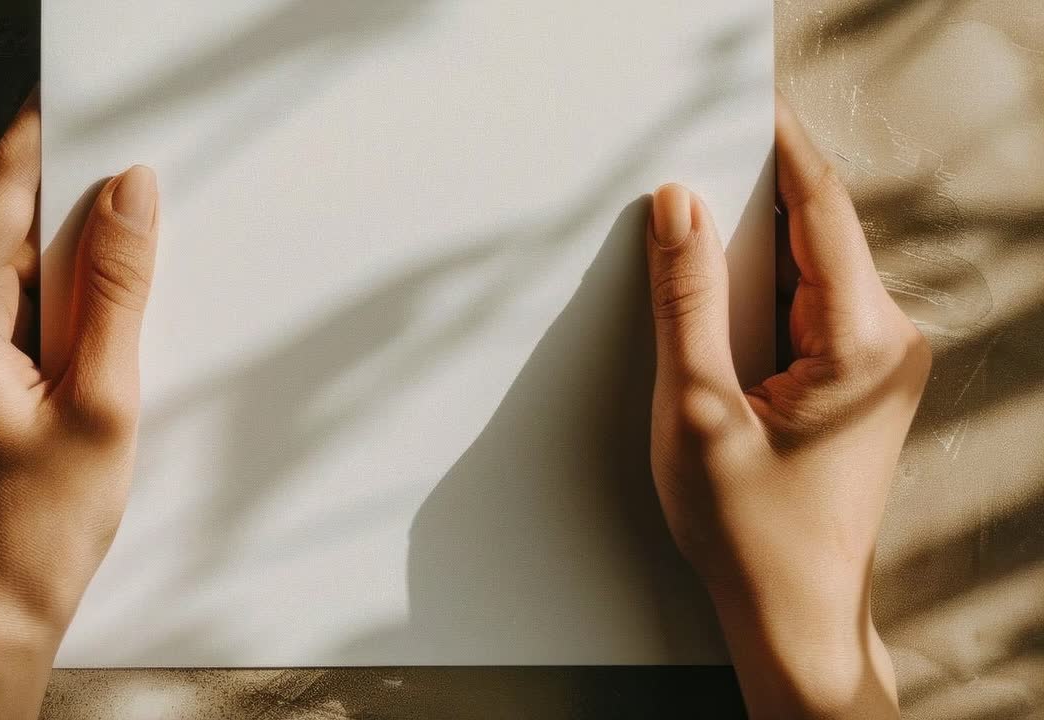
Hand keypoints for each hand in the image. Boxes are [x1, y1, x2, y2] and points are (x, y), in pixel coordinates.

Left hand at [0, 91, 158, 718]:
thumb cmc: (41, 522)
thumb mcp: (103, 399)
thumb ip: (115, 288)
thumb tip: (129, 195)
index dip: (51, 139)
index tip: (101, 113)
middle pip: (3, 220)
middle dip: (74, 216)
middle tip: (139, 248)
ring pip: (6, 259)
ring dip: (66, 268)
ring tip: (107, 338)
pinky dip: (48, 302)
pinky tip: (83, 351)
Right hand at [646, 99, 927, 717]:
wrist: (793, 613)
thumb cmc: (753, 533)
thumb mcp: (699, 411)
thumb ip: (686, 300)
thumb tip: (677, 208)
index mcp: (860, 341)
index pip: (822, 209)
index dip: (780, 147)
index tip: (740, 105)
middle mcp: (884, 341)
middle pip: (817, 232)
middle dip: (754, 195)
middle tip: (692, 172)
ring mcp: (874, 361)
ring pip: (809, 268)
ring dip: (753, 246)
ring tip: (694, 237)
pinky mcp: (853, 380)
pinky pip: (807, 305)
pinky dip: (761, 289)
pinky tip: (719, 299)